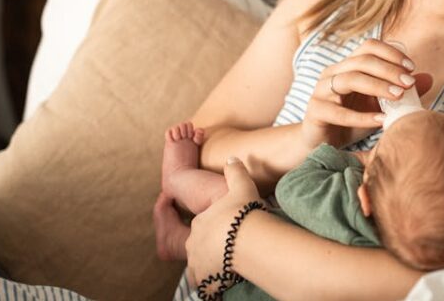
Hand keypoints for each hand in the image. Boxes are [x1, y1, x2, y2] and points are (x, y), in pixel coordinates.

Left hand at [185, 158, 261, 287]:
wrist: (249, 240)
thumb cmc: (244, 213)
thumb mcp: (242, 186)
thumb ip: (235, 171)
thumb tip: (232, 158)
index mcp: (200, 223)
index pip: (203, 224)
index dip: (217, 225)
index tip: (230, 226)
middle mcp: (194, 244)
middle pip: (200, 245)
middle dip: (212, 245)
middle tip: (229, 245)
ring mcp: (198, 263)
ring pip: (200, 265)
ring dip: (210, 264)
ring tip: (226, 264)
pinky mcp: (205, 279)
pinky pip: (205, 284)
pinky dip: (212, 283)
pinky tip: (224, 280)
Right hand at [300, 39, 432, 149]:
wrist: (322, 145)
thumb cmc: (351, 121)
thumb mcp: (379, 106)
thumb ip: (401, 91)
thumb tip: (429, 78)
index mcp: (347, 66)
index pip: (368, 47)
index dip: (391, 53)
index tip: (411, 67)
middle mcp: (332, 73)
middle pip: (361, 60)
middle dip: (388, 69)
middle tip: (408, 82)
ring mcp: (321, 91)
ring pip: (350, 79)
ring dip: (377, 86)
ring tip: (398, 96)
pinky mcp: (315, 111)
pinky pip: (339, 112)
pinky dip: (363, 116)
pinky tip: (382, 121)